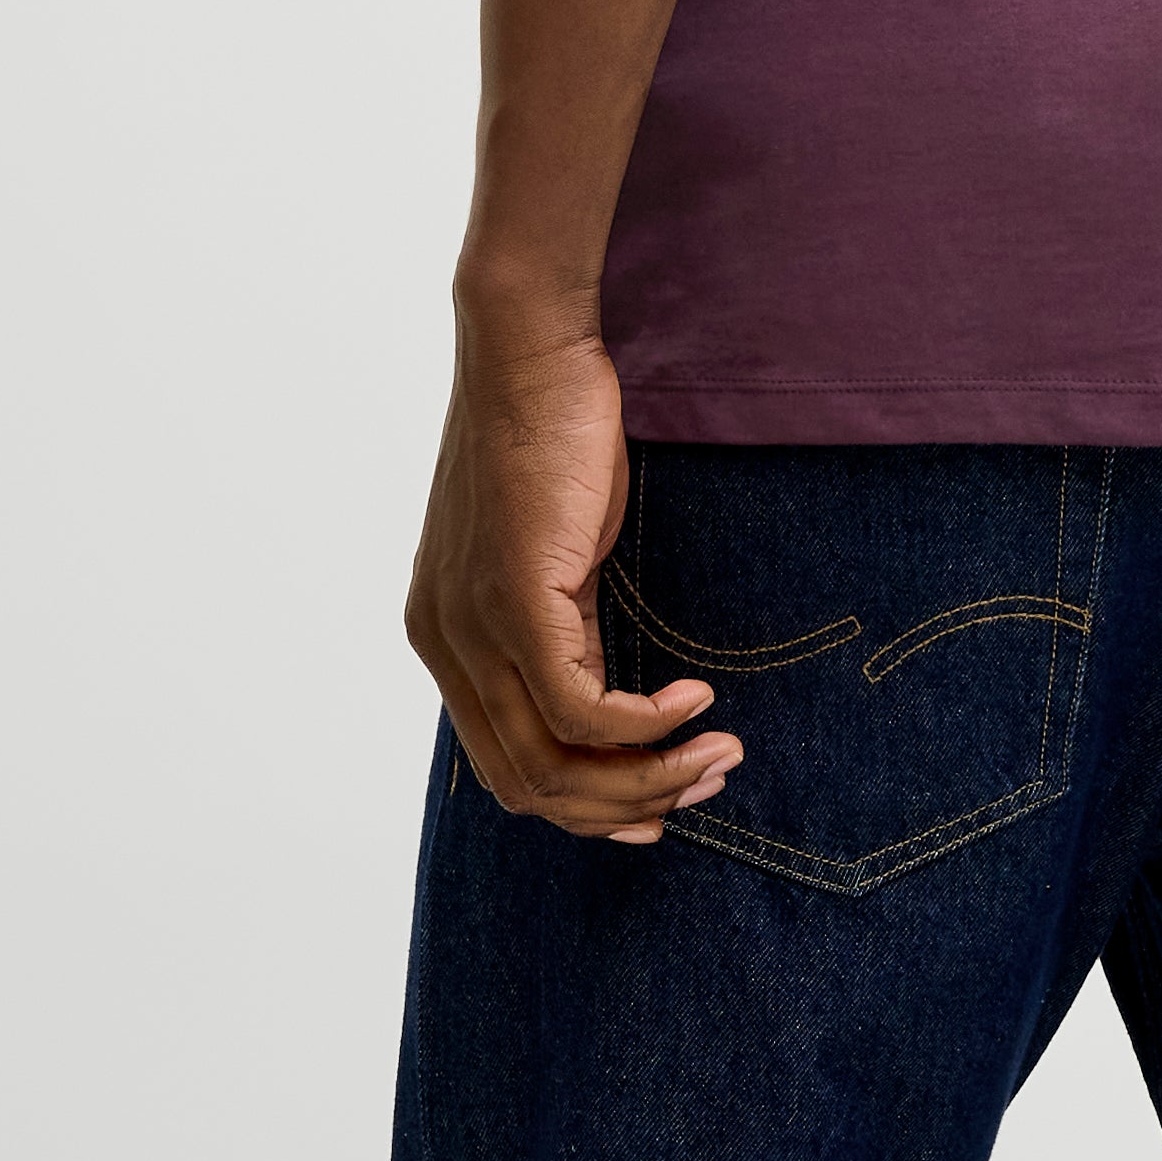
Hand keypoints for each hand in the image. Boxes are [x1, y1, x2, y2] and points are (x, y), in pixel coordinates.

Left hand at [402, 309, 741, 842]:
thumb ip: (561, 632)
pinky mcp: (513, 602)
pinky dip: (648, 724)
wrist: (530, 352)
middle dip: (627, 806)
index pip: (507, 771)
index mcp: (446, 643)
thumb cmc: (551, 441)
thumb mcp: (552, 559)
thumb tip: (607, 705)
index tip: (663, 802)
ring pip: (555, 764)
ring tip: (718, 754)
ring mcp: (471, 629)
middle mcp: (444, 647)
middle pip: (530, 788)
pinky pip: (581, 709)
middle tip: (706, 783)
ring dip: (649, 775)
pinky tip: (695, 701)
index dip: (590, 808)